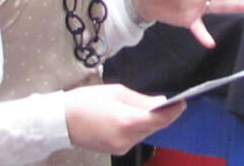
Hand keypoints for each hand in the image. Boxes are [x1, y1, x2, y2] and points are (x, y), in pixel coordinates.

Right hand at [64, 83, 183, 154]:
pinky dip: (138, 128)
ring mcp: (121, 147)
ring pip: (145, 133)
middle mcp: (126, 139)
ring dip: (149, 122)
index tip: (183, 101)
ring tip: (148, 108)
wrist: (60, 121)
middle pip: (154, 128)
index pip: (159, 120)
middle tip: (170, 102)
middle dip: (162, 115)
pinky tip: (134, 117)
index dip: (174, 111)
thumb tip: (162, 103)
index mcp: (126, 121)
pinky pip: (134, 138)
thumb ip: (141, 100)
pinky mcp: (116, 151)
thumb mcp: (116, 92)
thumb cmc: (86, 101)